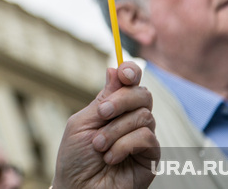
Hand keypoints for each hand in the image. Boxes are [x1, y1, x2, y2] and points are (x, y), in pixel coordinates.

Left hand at [52, 61, 159, 188]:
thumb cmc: (75, 158)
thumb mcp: (82, 123)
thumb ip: (101, 99)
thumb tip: (114, 68)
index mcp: (113, 108)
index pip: (131, 82)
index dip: (132, 72)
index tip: (125, 73)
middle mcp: (131, 120)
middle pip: (143, 94)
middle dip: (121, 101)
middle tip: (102, 114)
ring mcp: (143, 138)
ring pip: (144, 116)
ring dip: (116, 130)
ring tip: (99, 146)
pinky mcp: (151, 158)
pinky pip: (147, 138)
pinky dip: (124, 146)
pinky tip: (111, 158)